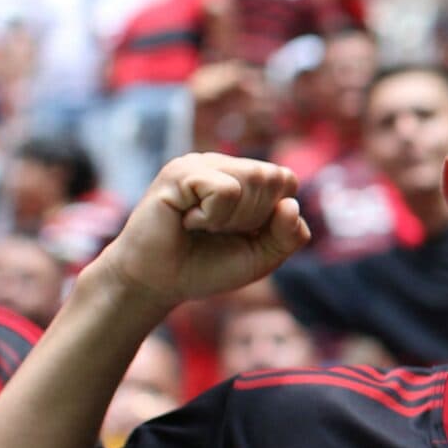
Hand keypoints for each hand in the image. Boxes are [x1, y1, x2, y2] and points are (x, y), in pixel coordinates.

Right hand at [92, 154, 309, 311]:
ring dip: (233, 218)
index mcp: (243, 176)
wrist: (156, 283)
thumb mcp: (262, 256)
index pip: (286, 181)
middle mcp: (222, 164)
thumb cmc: (207, 267)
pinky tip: (187, 221)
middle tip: (216, 231)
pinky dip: (213, 217)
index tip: (240, 232)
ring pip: (253, 179)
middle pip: (273, 178)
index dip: (272, 216)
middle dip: (253, 218)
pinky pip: (226, 190)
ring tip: (201, 225)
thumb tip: (291, 204)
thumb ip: (289, 235)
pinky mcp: (179, 173)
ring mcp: (199, 164)